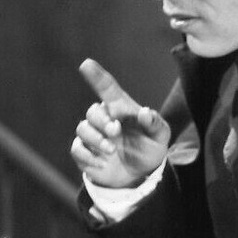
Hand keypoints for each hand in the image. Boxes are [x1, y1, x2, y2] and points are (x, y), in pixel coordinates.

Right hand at [71, 58, 169, 187]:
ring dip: (96, 139)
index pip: (107, 88)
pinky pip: (76, 148)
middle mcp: (104, 119)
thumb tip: (145, 113)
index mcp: (121, 109)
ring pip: (82, 128)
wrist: (140, 174)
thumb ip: (155, 124)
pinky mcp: (85, 152)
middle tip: (116, 132)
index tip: (86, 64)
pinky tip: (103, 163)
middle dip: (103, 121)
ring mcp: (93, 135)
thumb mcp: (160, 136)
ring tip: (112, 150)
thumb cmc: (149, 147)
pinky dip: (88, 156)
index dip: (96, 76)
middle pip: (93, 111)